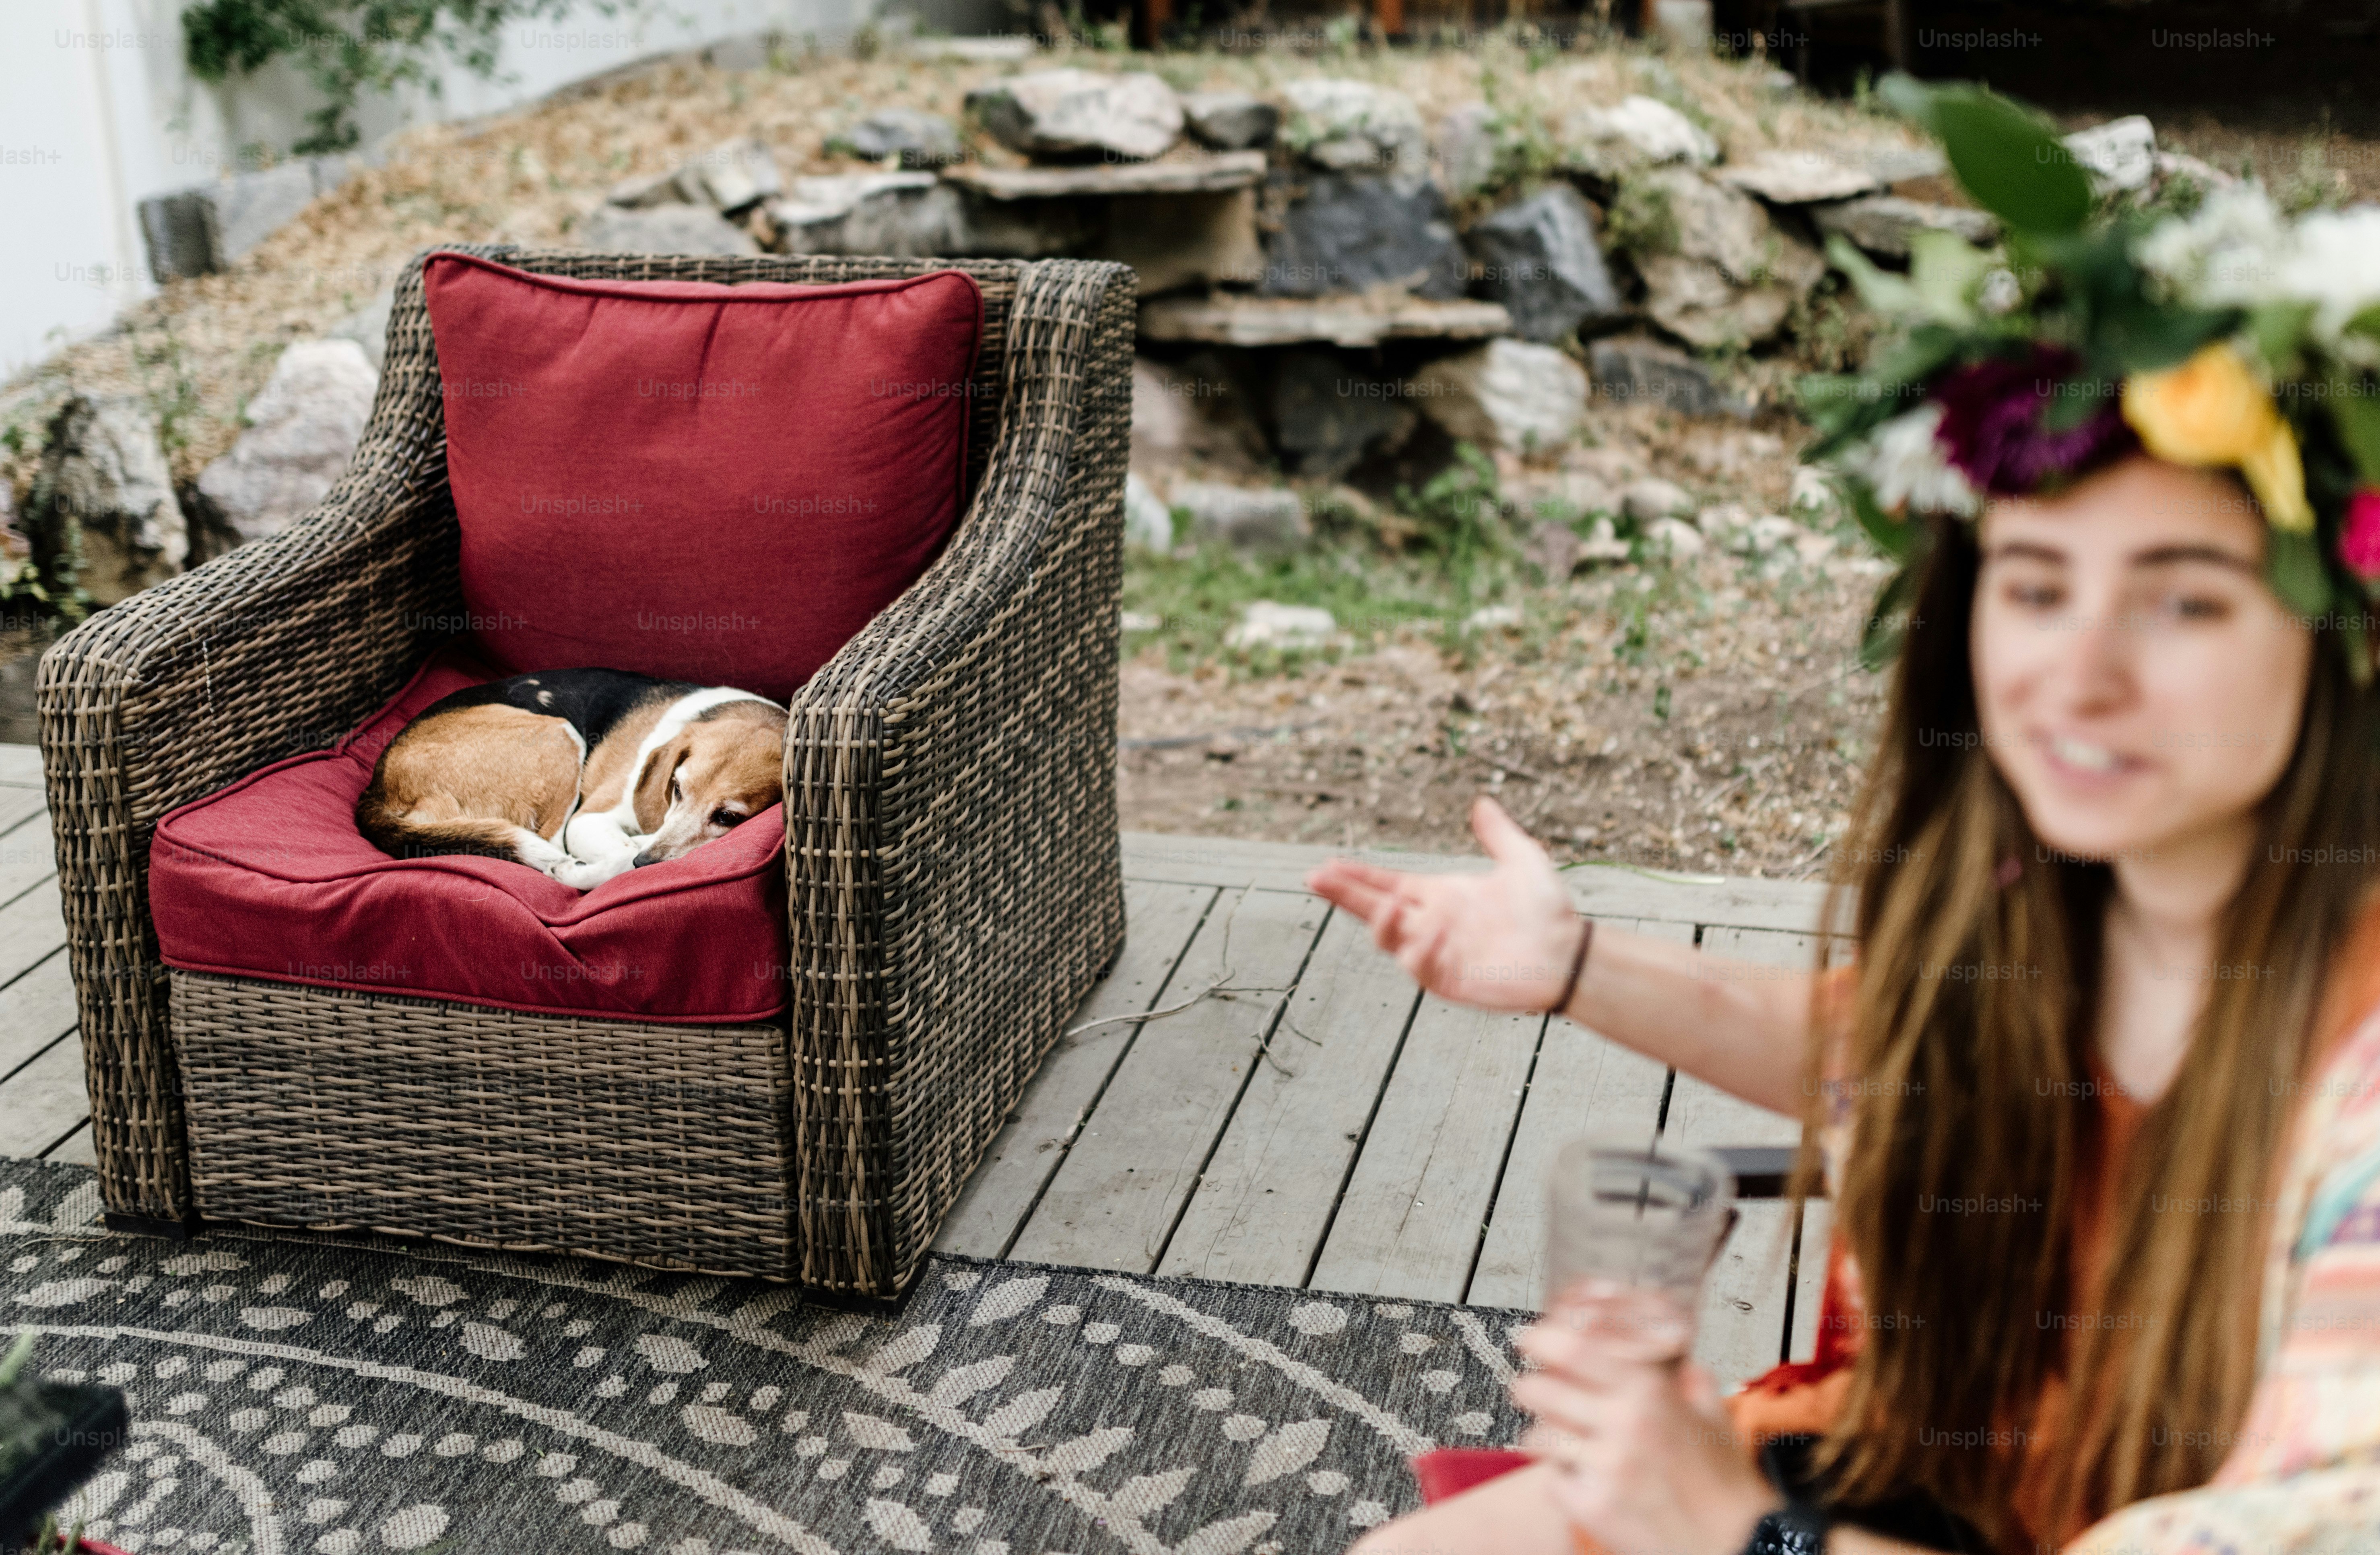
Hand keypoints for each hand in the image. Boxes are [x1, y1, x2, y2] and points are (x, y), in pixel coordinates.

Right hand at [1306, 796, 1581, 1012]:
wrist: (1571, 954)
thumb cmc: (1548, 911)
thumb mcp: (1523, 860)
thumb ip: (1499, 834)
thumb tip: (1482, 802)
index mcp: (1440, 896)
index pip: (1387, 884)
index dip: (1357, 877)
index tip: (1328, 866)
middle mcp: (1431, 924)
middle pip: (1374, 910)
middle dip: (1345, 895)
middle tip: (1315, 878)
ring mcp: (1437, 955)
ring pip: (1390, 940)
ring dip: (1381, 923)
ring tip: (1385, 904)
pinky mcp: (1449, 981)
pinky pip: (1420, 968)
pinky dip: (1418, 952)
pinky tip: (1429, 932)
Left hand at [1511, 1285, 1783, 1554]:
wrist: (1735, 1543)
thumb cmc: (1724, 1483)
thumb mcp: (1713, 1415)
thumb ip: (1686, 1380)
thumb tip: (1673, 1359)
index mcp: (1650, 1391)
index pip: (1575, 1350)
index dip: (1542, 1339)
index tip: (1529, 1337)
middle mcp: (1624, 1423)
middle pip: (1541, 1390)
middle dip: (1530, 1388)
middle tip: (1532, 1389)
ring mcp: (1606, 1467)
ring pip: (1539, 1436)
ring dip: (1545, 1436)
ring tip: (1564, 1441)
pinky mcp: (1593, 1507)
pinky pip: (1553, 1480)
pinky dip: (1562, 1478)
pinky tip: (1585, 1478)